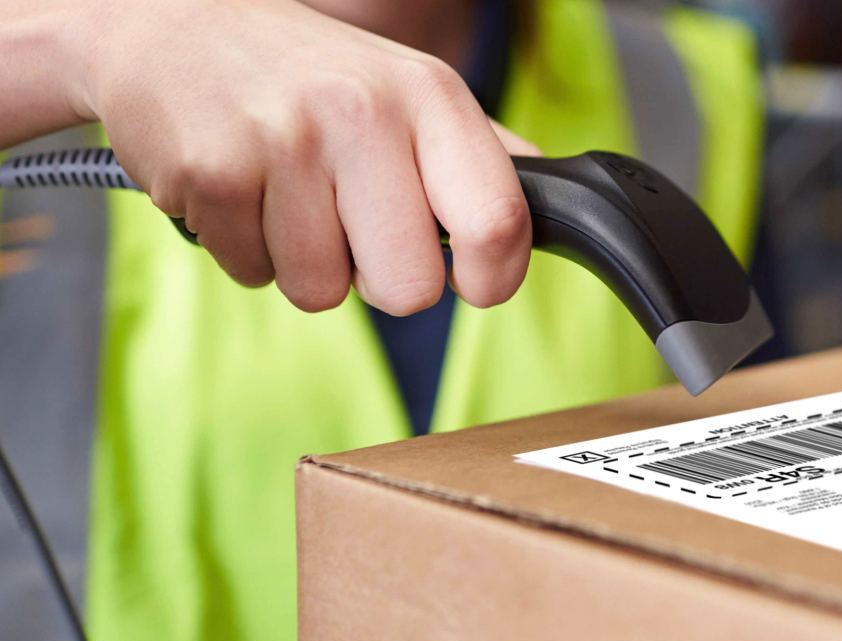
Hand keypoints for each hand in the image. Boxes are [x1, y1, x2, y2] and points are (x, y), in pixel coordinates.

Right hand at [66, 0, 538, 313]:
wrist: (172, 23)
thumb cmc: (310, 73)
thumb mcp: (409, 88)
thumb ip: (479, 154)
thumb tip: (549, 204)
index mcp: (430, 97)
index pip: (497, 222)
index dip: (494, 278)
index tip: (475, 281)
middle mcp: (361, 114)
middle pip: (410, 290)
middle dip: (384, 280)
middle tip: (356, 227)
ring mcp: (282, 143)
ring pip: (322, 292)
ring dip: (305, 263)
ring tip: (288, 195)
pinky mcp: (210, 175)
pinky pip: (253, 276)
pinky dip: (248, 249)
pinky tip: (244, 191)